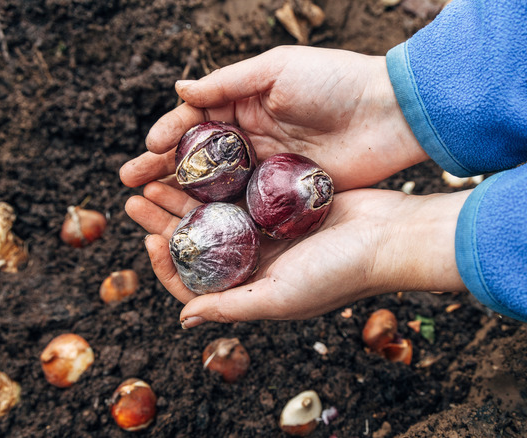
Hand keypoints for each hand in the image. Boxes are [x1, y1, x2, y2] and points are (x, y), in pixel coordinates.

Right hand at [120, 45, 427, 191]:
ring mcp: (268, 168)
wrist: (392, 114)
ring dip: (183, 197)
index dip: (167, 136)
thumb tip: (179, 90)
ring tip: (152, 210)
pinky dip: (222, 215)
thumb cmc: (336, 81)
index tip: (144, 152)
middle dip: (162, 170)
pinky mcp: (287, 194)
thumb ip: (228, 83)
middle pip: (198, 158)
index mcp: (246, 103)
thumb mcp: (277, 70)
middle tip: (130, 187)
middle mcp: (252, 137)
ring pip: (217, 185)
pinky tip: (198, 227)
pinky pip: (247, 205)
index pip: (196, 122)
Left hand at [126, 182, 468, 326]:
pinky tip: (198, 164)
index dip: (167, 265)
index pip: (195, 283)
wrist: (389, 235)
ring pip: (212, 213)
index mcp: (251, 289)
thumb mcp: (280, 297)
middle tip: (136, 197)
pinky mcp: (280, 204)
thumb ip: (231, 307)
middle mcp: (255, 262)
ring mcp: (267, 232)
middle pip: (197, 243)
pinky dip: (217, 180)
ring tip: (155, 176)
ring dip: (183, 197)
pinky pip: (239, 191)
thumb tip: (184, 319)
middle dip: (164, 222)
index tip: (151, 240)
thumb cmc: (340, 273)